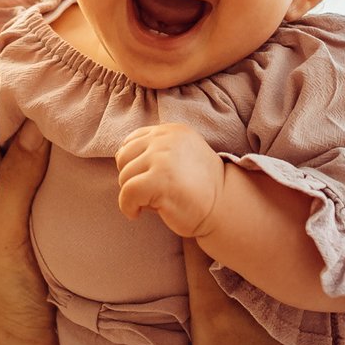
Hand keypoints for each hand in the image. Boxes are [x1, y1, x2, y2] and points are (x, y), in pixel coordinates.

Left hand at [115, 122, 226, 236]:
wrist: (224, 207)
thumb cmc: (199, 187)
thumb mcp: (180, 155)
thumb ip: (156, 149)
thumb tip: (120, 156)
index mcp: (171, 131)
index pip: (131, 141)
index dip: (132, 164)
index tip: (145, 179)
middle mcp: (166, 139)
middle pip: (123, 157)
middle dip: (131, 178)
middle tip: (148, 193)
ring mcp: (163, 158)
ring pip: (124, 176)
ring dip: (132, 195)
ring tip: (152, 202)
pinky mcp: (160, 181)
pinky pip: (127, 193)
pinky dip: (128, 207)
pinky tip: (138, 213)